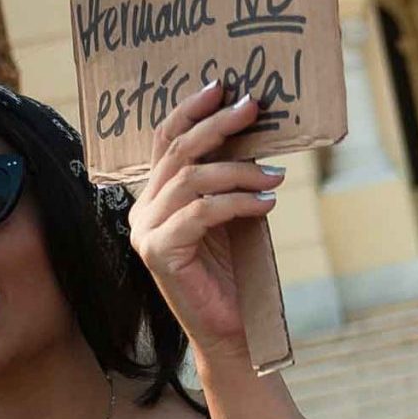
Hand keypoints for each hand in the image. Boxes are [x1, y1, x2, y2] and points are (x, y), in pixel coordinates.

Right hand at [128, 79, 281, 369]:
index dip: (190, 110)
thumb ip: (230, 179)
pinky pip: (201, 213)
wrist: (233, 331)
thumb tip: (254, 131)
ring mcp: (145, 233)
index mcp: (153, 198)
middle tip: (253, 109)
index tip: (222, 87)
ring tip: (275, 175)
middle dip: (217, 125)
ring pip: (192, 180)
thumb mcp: (233, 214)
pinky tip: (266, 203)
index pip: (164, 141)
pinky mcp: (160, 253)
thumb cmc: (235, 272)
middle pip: (176, 153)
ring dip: (240, 171)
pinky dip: (238, 202)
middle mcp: (142, 211)